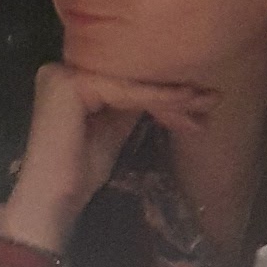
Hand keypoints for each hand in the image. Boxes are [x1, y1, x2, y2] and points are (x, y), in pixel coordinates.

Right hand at [0, 61, 215, 253]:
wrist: (54, 198)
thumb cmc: (80, 172)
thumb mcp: (114, 129)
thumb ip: (131, 105)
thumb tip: (167, 87)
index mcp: (69, 77)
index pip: (124, 78)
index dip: (163, 89)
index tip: (200, 100)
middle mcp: (62, 68)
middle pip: (127, 77)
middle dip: (173, 91)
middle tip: (211, 98)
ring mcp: (63, 74)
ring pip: (129, 82)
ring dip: (171, 95)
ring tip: (204, 102)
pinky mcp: (70, 84)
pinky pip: (123, 90)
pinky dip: (156, 99)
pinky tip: (183, 103)